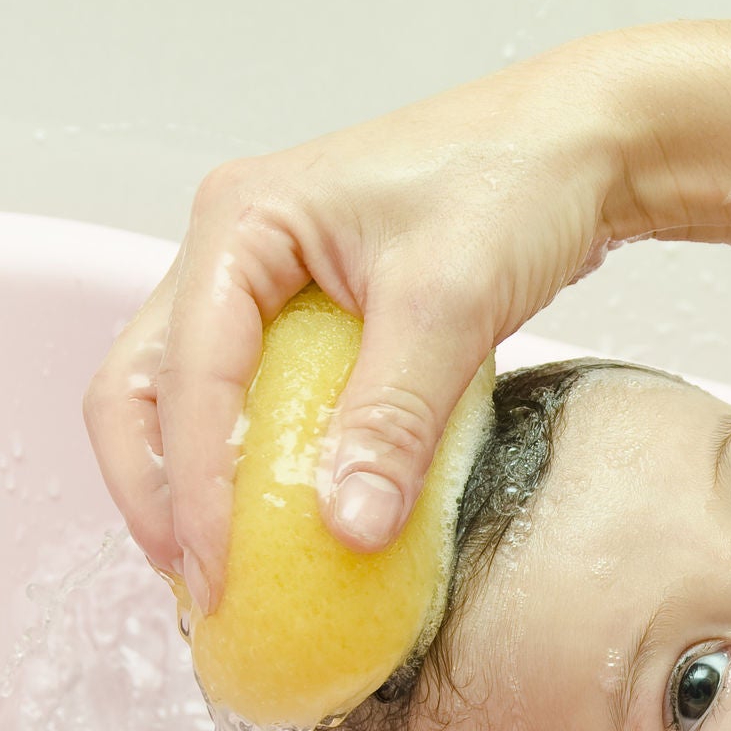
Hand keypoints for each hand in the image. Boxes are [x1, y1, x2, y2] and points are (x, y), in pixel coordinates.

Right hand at [85, 44, 630, 611]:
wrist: (585, 144)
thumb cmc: (518, 181)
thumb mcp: (451, 305)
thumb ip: (392, 420)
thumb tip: (345, 530)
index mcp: (241, 224)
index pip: (181, 376)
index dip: (192, 487)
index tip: (215, 574)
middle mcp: (234, 247)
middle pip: (145, 385)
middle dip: (158, 492)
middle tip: (196, 587)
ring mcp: (269, 280)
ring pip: (188, 395)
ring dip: (195, 483)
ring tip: (224, 572)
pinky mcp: (316, 313)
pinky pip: (256, 397)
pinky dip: (257, 463)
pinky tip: (285, 525)